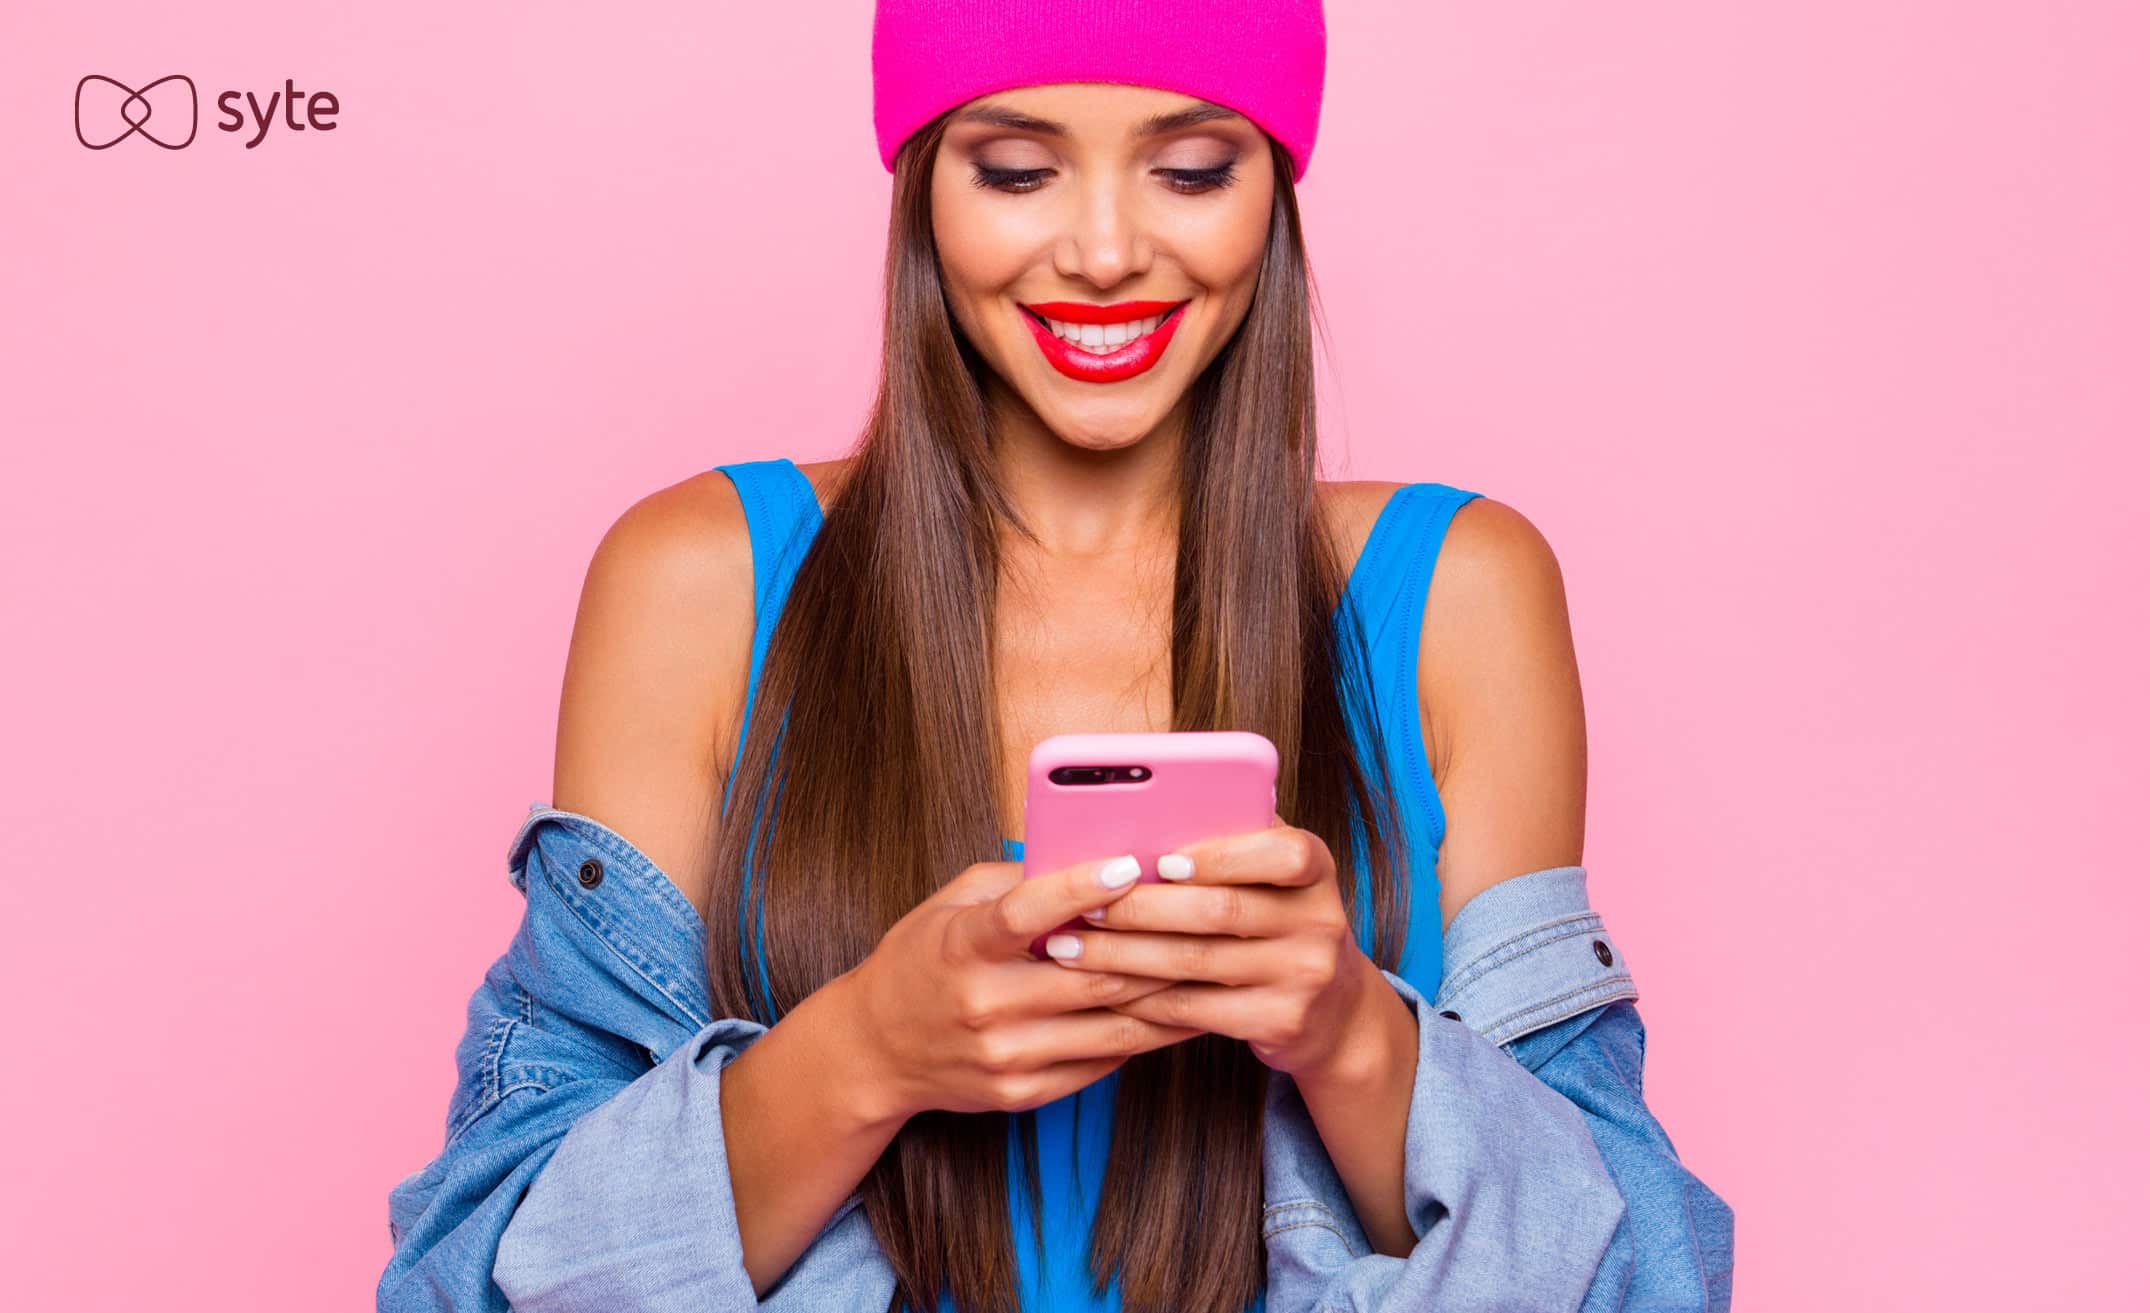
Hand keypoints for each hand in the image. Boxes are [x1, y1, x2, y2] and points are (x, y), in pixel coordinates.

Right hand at [837, 853, 1204, 1123]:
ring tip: (1211, 969)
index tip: (1129, 865)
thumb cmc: (922, 962)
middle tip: (1206, 918)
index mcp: (962, 946)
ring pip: (1111, 1027)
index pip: (1026, 913)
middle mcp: (984, 1004)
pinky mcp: (1022, 1093)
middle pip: (1090, 976)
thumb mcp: (950, 906)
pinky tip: (1175, 1013)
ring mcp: (1005, 1056)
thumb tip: (1085, 853)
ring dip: (1168, 998)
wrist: (874, 1051)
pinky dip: (1142, 1036)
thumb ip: (1014, 881)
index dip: (1079, 887)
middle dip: (1155, 947)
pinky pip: (1101, 1064)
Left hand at [1040, 814, 1378, 1079]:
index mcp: (1317, 869)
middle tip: (1084, 907)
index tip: (1162, 860)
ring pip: (1196, 961)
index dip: (1222, 855)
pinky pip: (1195, 1009)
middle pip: (1221, 910)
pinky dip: (1142, 998)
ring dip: (1123, 955)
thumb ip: (1229, 841)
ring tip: (1072, 948)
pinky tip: (1104, 988)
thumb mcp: (1273, 877)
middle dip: (1140, 908)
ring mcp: (1304, 976)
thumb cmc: (1278, 920)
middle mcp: (1320, 921)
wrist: (1335, 1010)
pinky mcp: (1281, 1022)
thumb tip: (1141, 816)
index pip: (1284, 852)